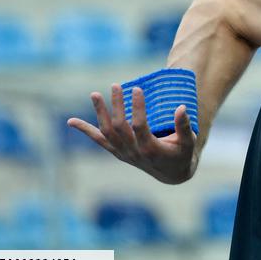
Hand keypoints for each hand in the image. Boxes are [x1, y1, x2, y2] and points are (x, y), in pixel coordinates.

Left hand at [67, 84, 198, 184]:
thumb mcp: (188, 141)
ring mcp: (123, 153)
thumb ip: (184, 125)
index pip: (139, 126)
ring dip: (100, 113)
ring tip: (94, 94)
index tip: (136, 89)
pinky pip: (99, 140)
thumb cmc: (182, 154)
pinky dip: (85, 130)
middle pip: (119, 127)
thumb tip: (181, 107)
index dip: (137, 108)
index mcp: (151, 149)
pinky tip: (71, 121)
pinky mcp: (117, 152)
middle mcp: (133, 153)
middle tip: (115, 85)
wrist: (171, 174)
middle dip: (116, 105)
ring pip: (106, 132)